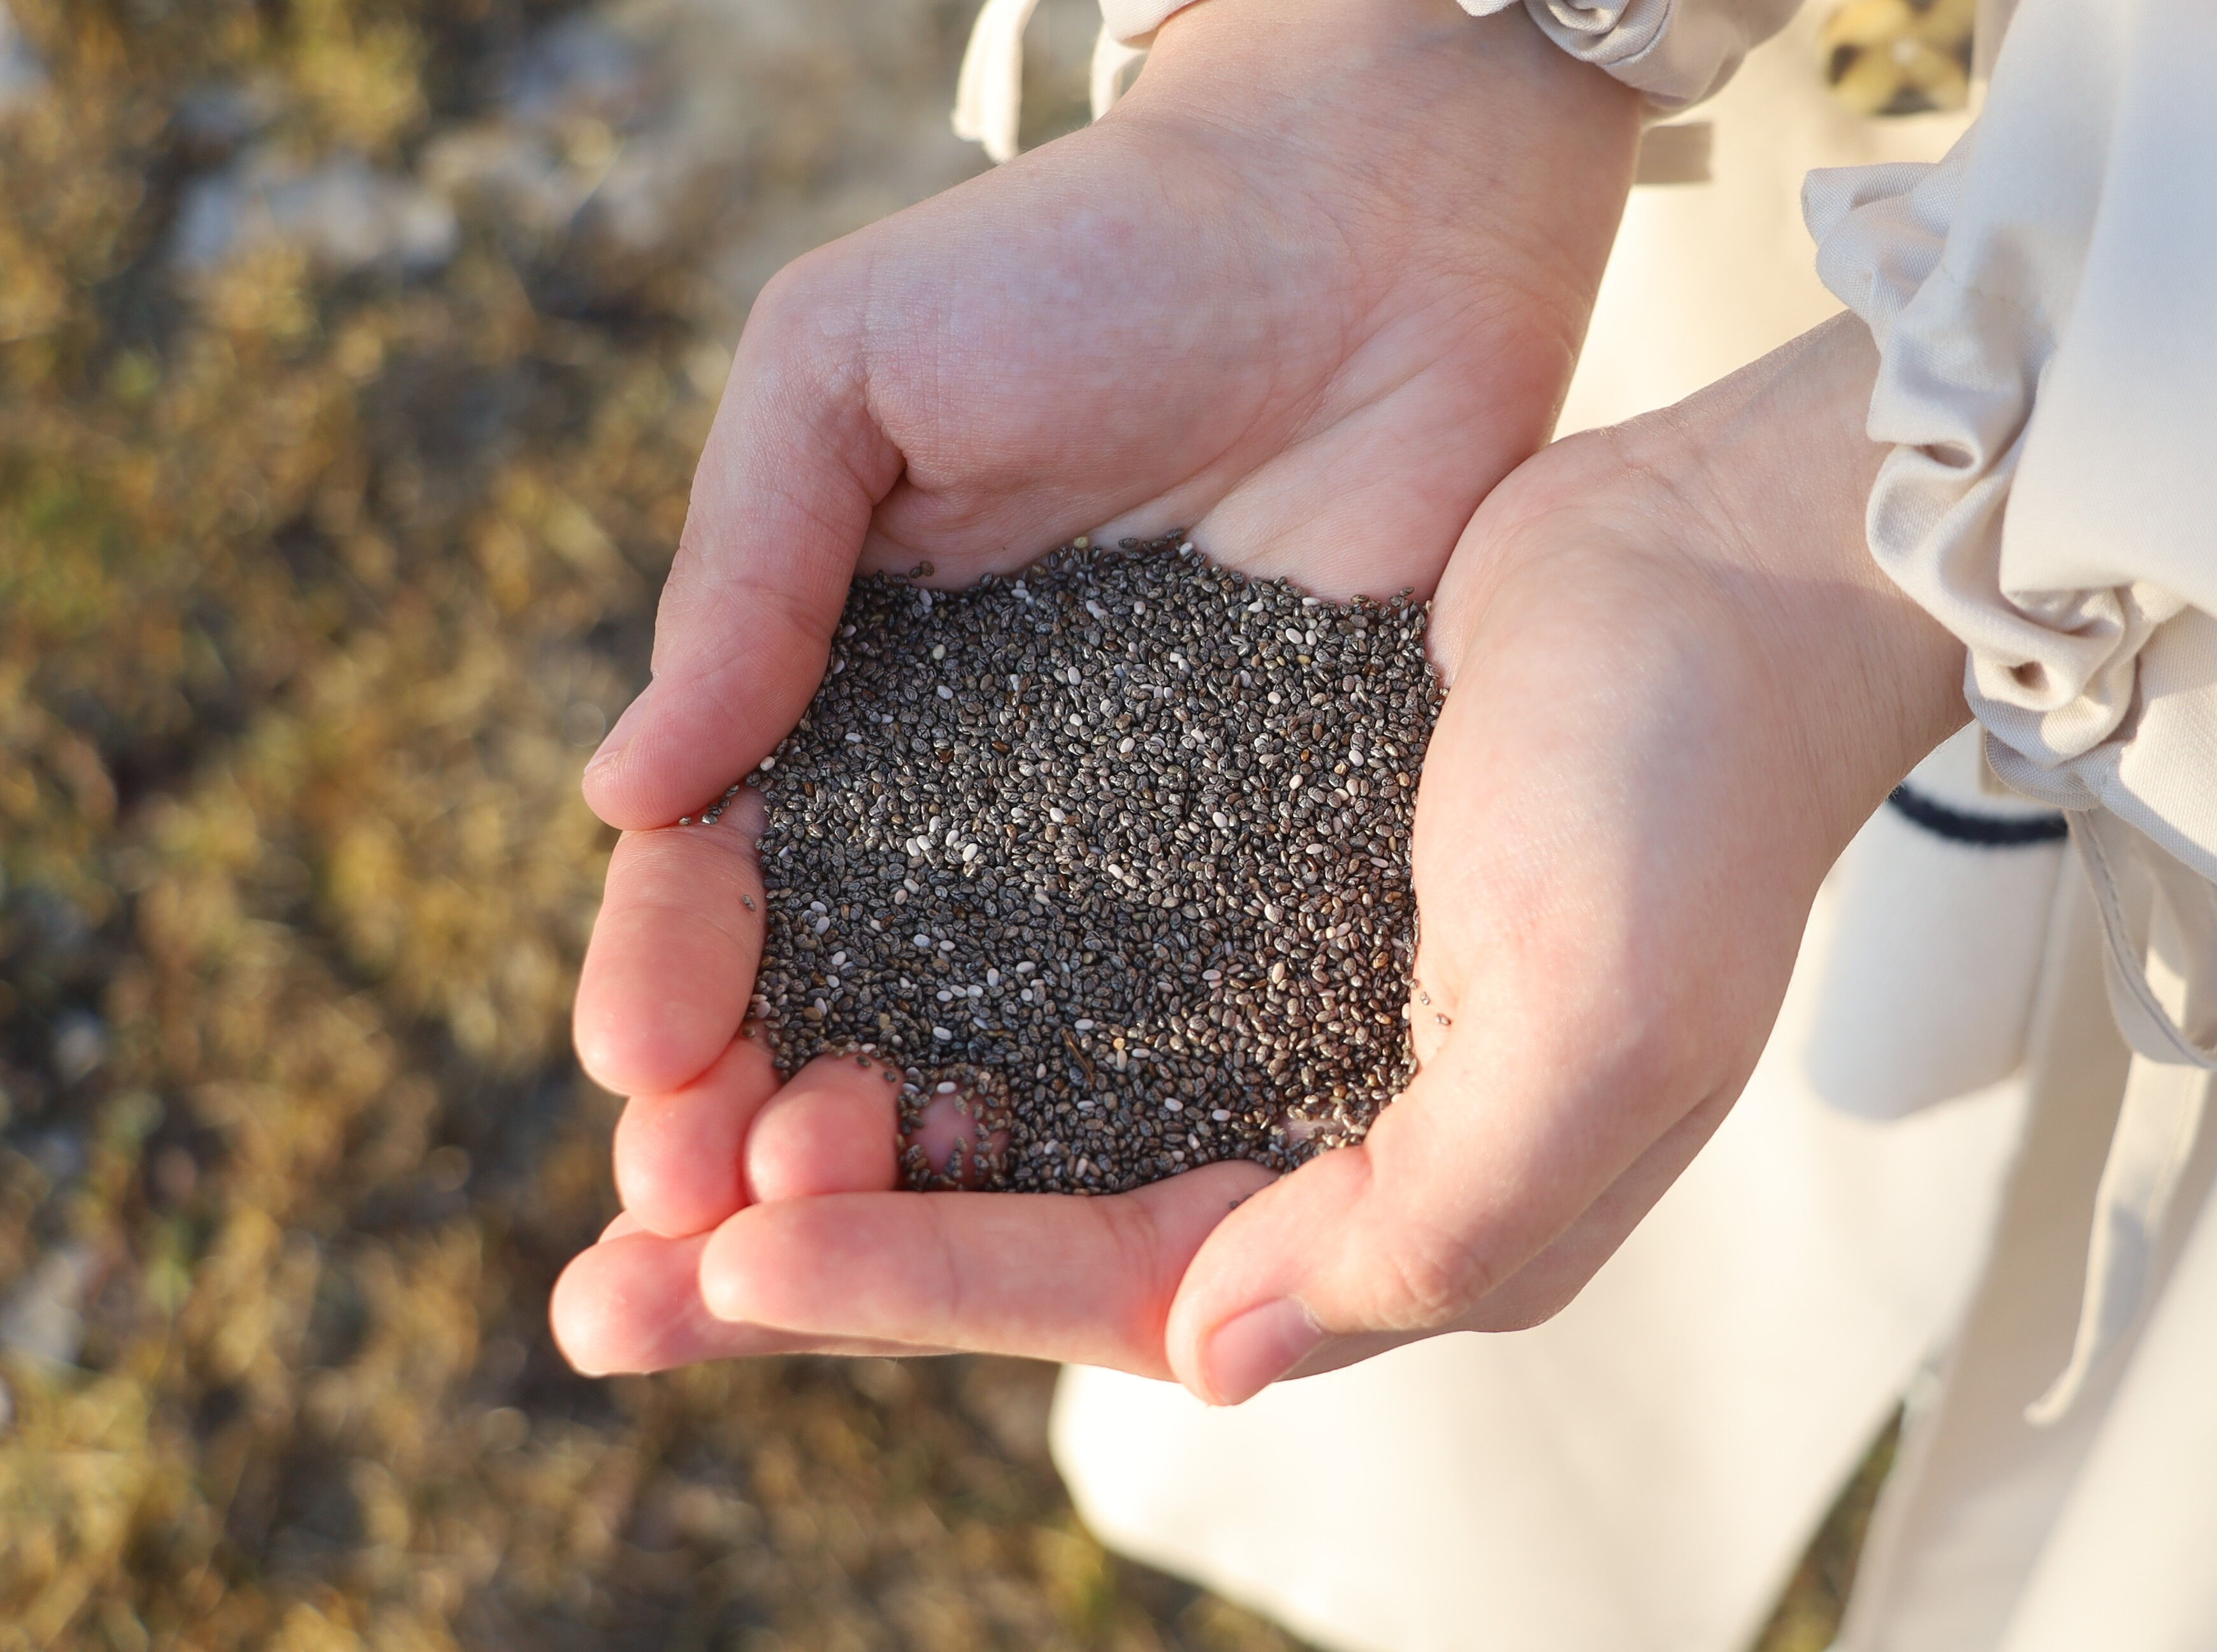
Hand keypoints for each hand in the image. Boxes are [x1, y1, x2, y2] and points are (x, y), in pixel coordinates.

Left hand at [553, 314, 1968, 1390]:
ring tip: (652, 1144)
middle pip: (1025, 1229)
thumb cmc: (1689, 795)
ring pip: (1007, 1111)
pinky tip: (790, 990)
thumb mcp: (1599, 1037)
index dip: (917, 1283)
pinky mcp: (1233, 874)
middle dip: (821, 1266)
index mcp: (1402, 1201)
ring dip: (831, 1137)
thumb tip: (1211, 1358)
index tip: (724, 1259)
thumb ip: (1425, 1226)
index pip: (1117, 1286)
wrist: (1723, 565)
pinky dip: (910, 999)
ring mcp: (1266, 998)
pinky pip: (1040, 976)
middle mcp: (1314, 1125)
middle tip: (602, 1294)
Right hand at [555, 0, 1639, 1367]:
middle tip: (699, 1216)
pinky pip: (1176, 1016)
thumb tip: (623, 793)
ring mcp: (1121, 849)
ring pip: (988, 1042)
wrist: (1364, 228)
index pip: (727, 873)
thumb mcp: (847, 370)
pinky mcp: (1268, 862)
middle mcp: (972, 801)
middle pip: (842, 997)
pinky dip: (1104, 1114)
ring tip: (838, 1239)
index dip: (670, 977)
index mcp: (847, 693)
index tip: (636, 1071)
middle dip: (752, 1116)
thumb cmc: (1087, 262)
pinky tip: (1052, 1200)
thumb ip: (743, 574)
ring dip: (901, 1156)